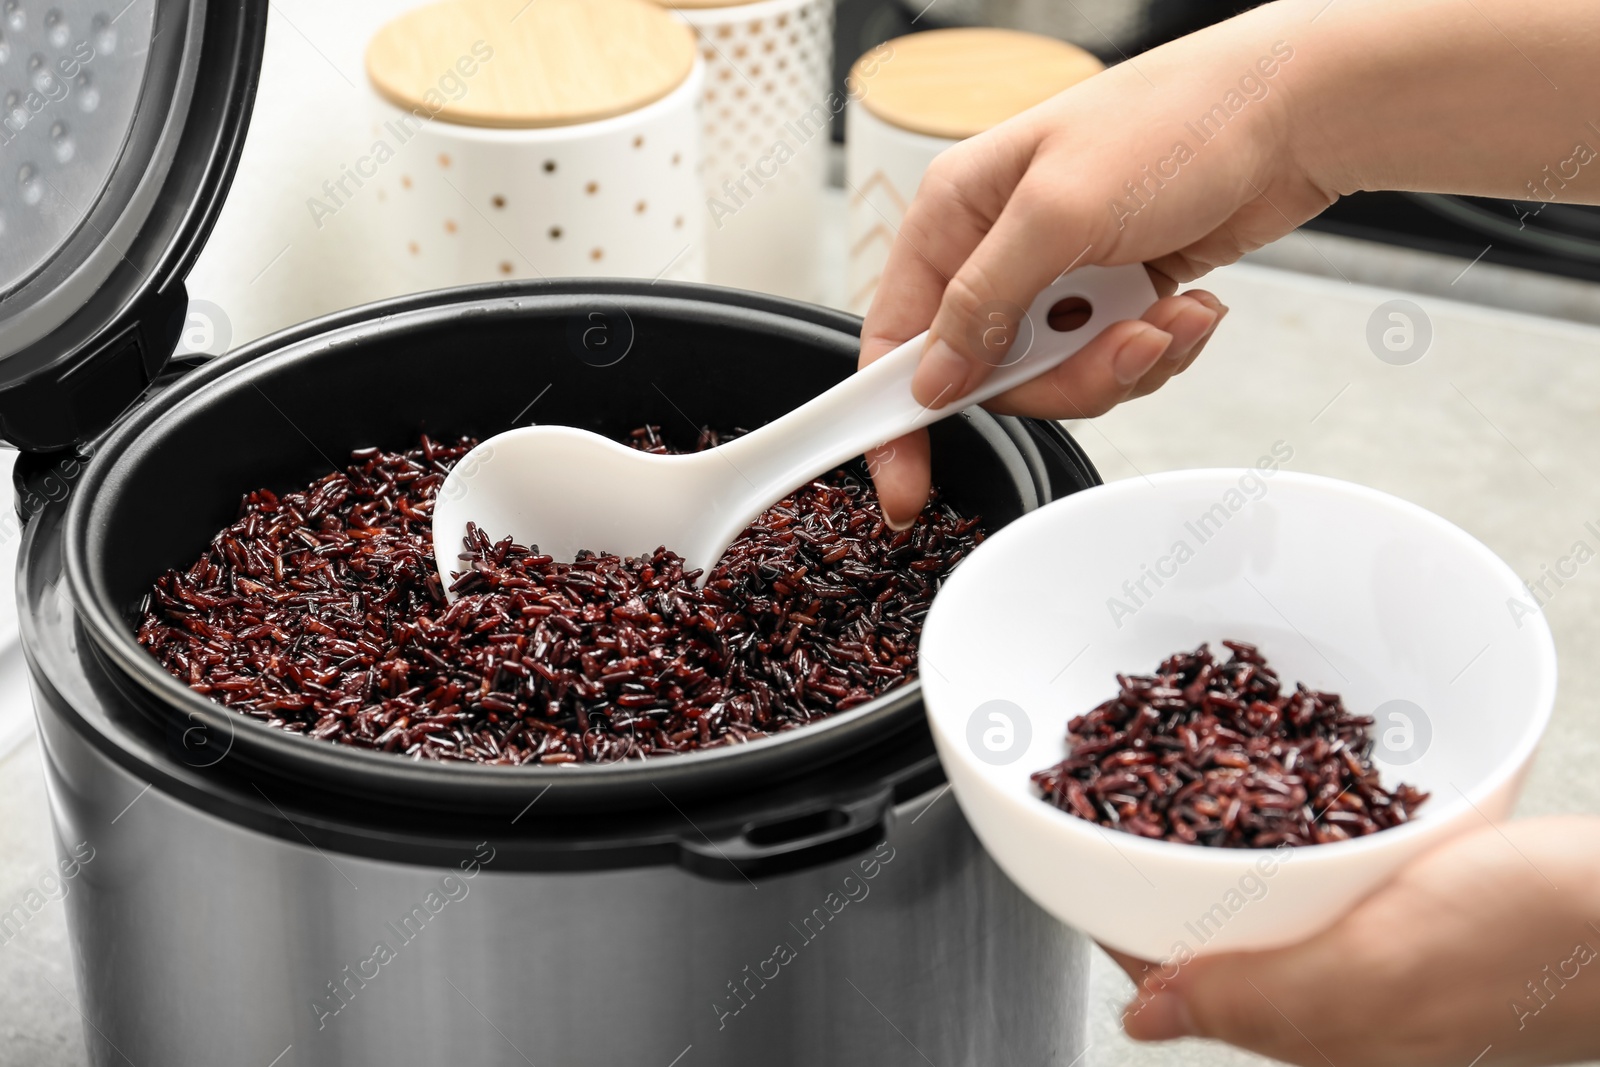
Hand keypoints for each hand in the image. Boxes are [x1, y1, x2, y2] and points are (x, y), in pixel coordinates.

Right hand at [858, 7, 1329, 524]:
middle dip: (1064, 378)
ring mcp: (1059, 274)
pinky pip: (1112, 363)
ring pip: (1059, 378)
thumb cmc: (1176, 121)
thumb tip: (931, 378)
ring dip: (1123, 361)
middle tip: (1121, 347)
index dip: (892, 414)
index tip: (905, 485)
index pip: (896, 335)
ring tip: (1170, 315)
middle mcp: (999, 246)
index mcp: (957, 212)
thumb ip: (983, 301)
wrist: (1292, 113)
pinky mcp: (1115, 293)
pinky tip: (1189, 307)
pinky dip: (1158, 349)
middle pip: (990, 374)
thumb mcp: (1059, 214)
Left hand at [1108, 817, 1599, 1066]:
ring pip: (1268, 895)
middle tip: (1124, 781)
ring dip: (1221, 838)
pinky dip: (1294, 825)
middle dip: (1164, 869)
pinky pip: (1331, 865)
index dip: (1122, 913)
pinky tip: (1286, 783)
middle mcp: (1339, 998)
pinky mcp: (1422, 904)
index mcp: (1316, 1032)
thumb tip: (1141, 1022)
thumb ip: (1254, 997)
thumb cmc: (1533, 941)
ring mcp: (1381, 951)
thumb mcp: (1374, 972)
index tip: (1084, 835)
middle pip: (1214, 933)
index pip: (1178, 976)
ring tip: (1185, 769)